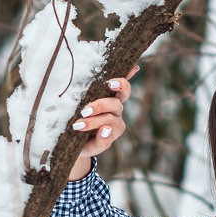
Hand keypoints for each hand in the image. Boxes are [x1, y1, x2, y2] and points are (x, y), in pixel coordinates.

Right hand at [68, 65, 138, 180]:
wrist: (79, 141)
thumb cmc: (83, 144)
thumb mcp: (90, 148)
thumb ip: (100, 142)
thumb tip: (105, 129)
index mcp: (114, 128)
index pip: (109, 124)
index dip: (96, 123)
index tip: (80, 125)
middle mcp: (117, 114)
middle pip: (115, 106)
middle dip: (99, 107)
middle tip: (84, 111)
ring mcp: (115, 103)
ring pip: (118, 96)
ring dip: (106, 95)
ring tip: (92, 98)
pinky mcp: (110, 91)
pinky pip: (123, 84)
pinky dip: (129, 75)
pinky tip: (135, 68)